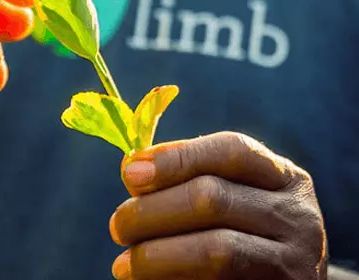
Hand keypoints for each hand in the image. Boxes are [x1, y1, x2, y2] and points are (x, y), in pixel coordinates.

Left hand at [110, 132, 326, 278]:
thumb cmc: (242, 230)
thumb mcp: (230, 193)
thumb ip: (187, 176)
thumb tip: (132, 169)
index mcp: (285, 177)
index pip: (230, 150)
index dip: (176, 158)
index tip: (130, 173)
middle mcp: (299, 218)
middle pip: (213, 198)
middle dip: (153, 211)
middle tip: (118, 226)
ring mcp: (297, 264)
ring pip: (216, 250)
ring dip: (156, 255)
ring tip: (123, 263)